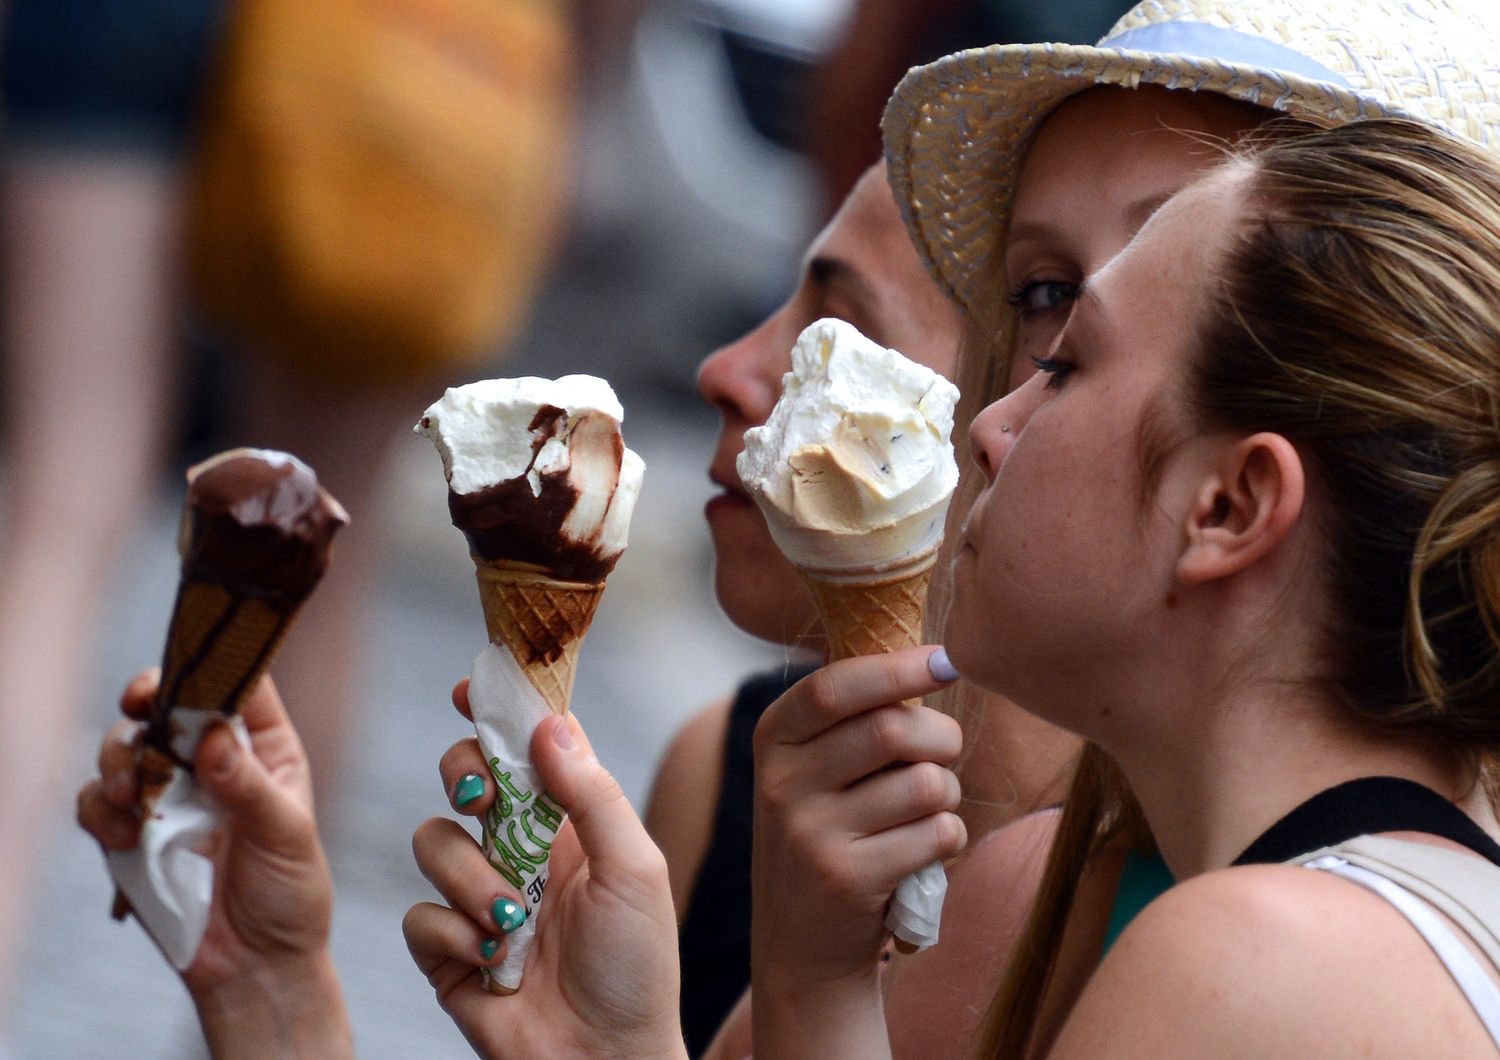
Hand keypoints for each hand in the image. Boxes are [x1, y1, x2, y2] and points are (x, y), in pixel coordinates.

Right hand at [77, 669, 350, 1055]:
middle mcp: (213, 760)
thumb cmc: (289, 893)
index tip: (179, 670)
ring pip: (123, 747)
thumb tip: (211, 738)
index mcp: (264, 748)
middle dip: (143, 704)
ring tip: (132, 797)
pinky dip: (101, 811)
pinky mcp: (132, 831)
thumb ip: (249, 786)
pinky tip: (126, 837)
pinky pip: (97, 802)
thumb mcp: (287, 835)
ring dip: (118, 761)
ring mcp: (169, 793)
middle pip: (165, 705)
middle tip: (135, 712)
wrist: (255, 964)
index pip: (235, 685)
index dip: (205, 666)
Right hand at [405, 681, 684, 1058]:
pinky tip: (493, 965)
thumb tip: (549, 725)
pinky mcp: (448, 950)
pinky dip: (454, 936)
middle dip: (465, 772)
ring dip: (473, 880)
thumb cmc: (637, 966)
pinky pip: (419, 915)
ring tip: (514, 924)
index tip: (469, 686)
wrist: (604, 1059)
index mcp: (572, 822)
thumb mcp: (634, 869)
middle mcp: (522, 849)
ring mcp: (481, 897)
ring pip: (433, 840)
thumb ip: (593, 794)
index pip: (531, 747)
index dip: (501, 710)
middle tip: (483, 795)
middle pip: (467, 774)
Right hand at [751, 647, 963, 1052]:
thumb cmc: (828, 835)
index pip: (834, 686)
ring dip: (947, 795)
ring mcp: (809, 834)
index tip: (945, 659)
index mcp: (772, 739)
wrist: (802, 947)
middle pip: (891, 730)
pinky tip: (922, 854)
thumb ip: (855, 716)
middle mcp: (780, 783)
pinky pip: (937, 833)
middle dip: (940, 736)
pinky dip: (948, 837)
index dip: (897, 668)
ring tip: (924, 813)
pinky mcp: (847, 879)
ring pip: (925, 784)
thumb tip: (932, 655)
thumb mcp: (814, 770)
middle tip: (944, 752)